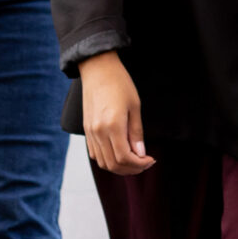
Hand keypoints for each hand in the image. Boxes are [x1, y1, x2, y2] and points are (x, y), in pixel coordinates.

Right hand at [79, 52, 153, 174]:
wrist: (97, 69)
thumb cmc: (119, 83)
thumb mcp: (135, 106)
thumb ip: (136, 132)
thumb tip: (141, 153)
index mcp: (112, 126)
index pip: (125, 158)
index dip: (140, 164)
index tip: (150, 159)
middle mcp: (98, 132)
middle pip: (114, 164)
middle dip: (131, 169)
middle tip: (145, 163)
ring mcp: (90, 132)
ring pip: (103, 162)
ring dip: (119, 167)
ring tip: (133, 161)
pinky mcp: (86, 130)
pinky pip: (95, 154)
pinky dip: (108, 159)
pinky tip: (119, 153)